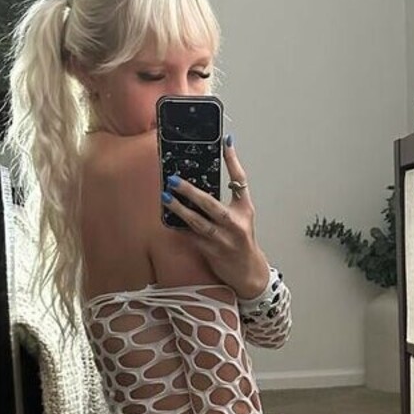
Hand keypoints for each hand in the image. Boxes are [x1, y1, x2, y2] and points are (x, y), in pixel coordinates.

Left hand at [162, 137, 268, 296]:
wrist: (247, 272)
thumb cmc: (241, 241)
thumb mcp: (242, 216)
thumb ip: (228, 197)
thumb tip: (205, 179)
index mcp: (244, 210)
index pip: (241, 181)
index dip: (233, 161)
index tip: (225, 142)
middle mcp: (235, 223)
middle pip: (212, 204)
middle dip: (191, 191)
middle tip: (174, 180)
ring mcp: (223, 239)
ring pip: (199, 223)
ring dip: (181, 210)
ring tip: (166, 198)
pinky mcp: (211, 252)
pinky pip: (191, 237)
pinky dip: (179, 227)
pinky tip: (167, 218)